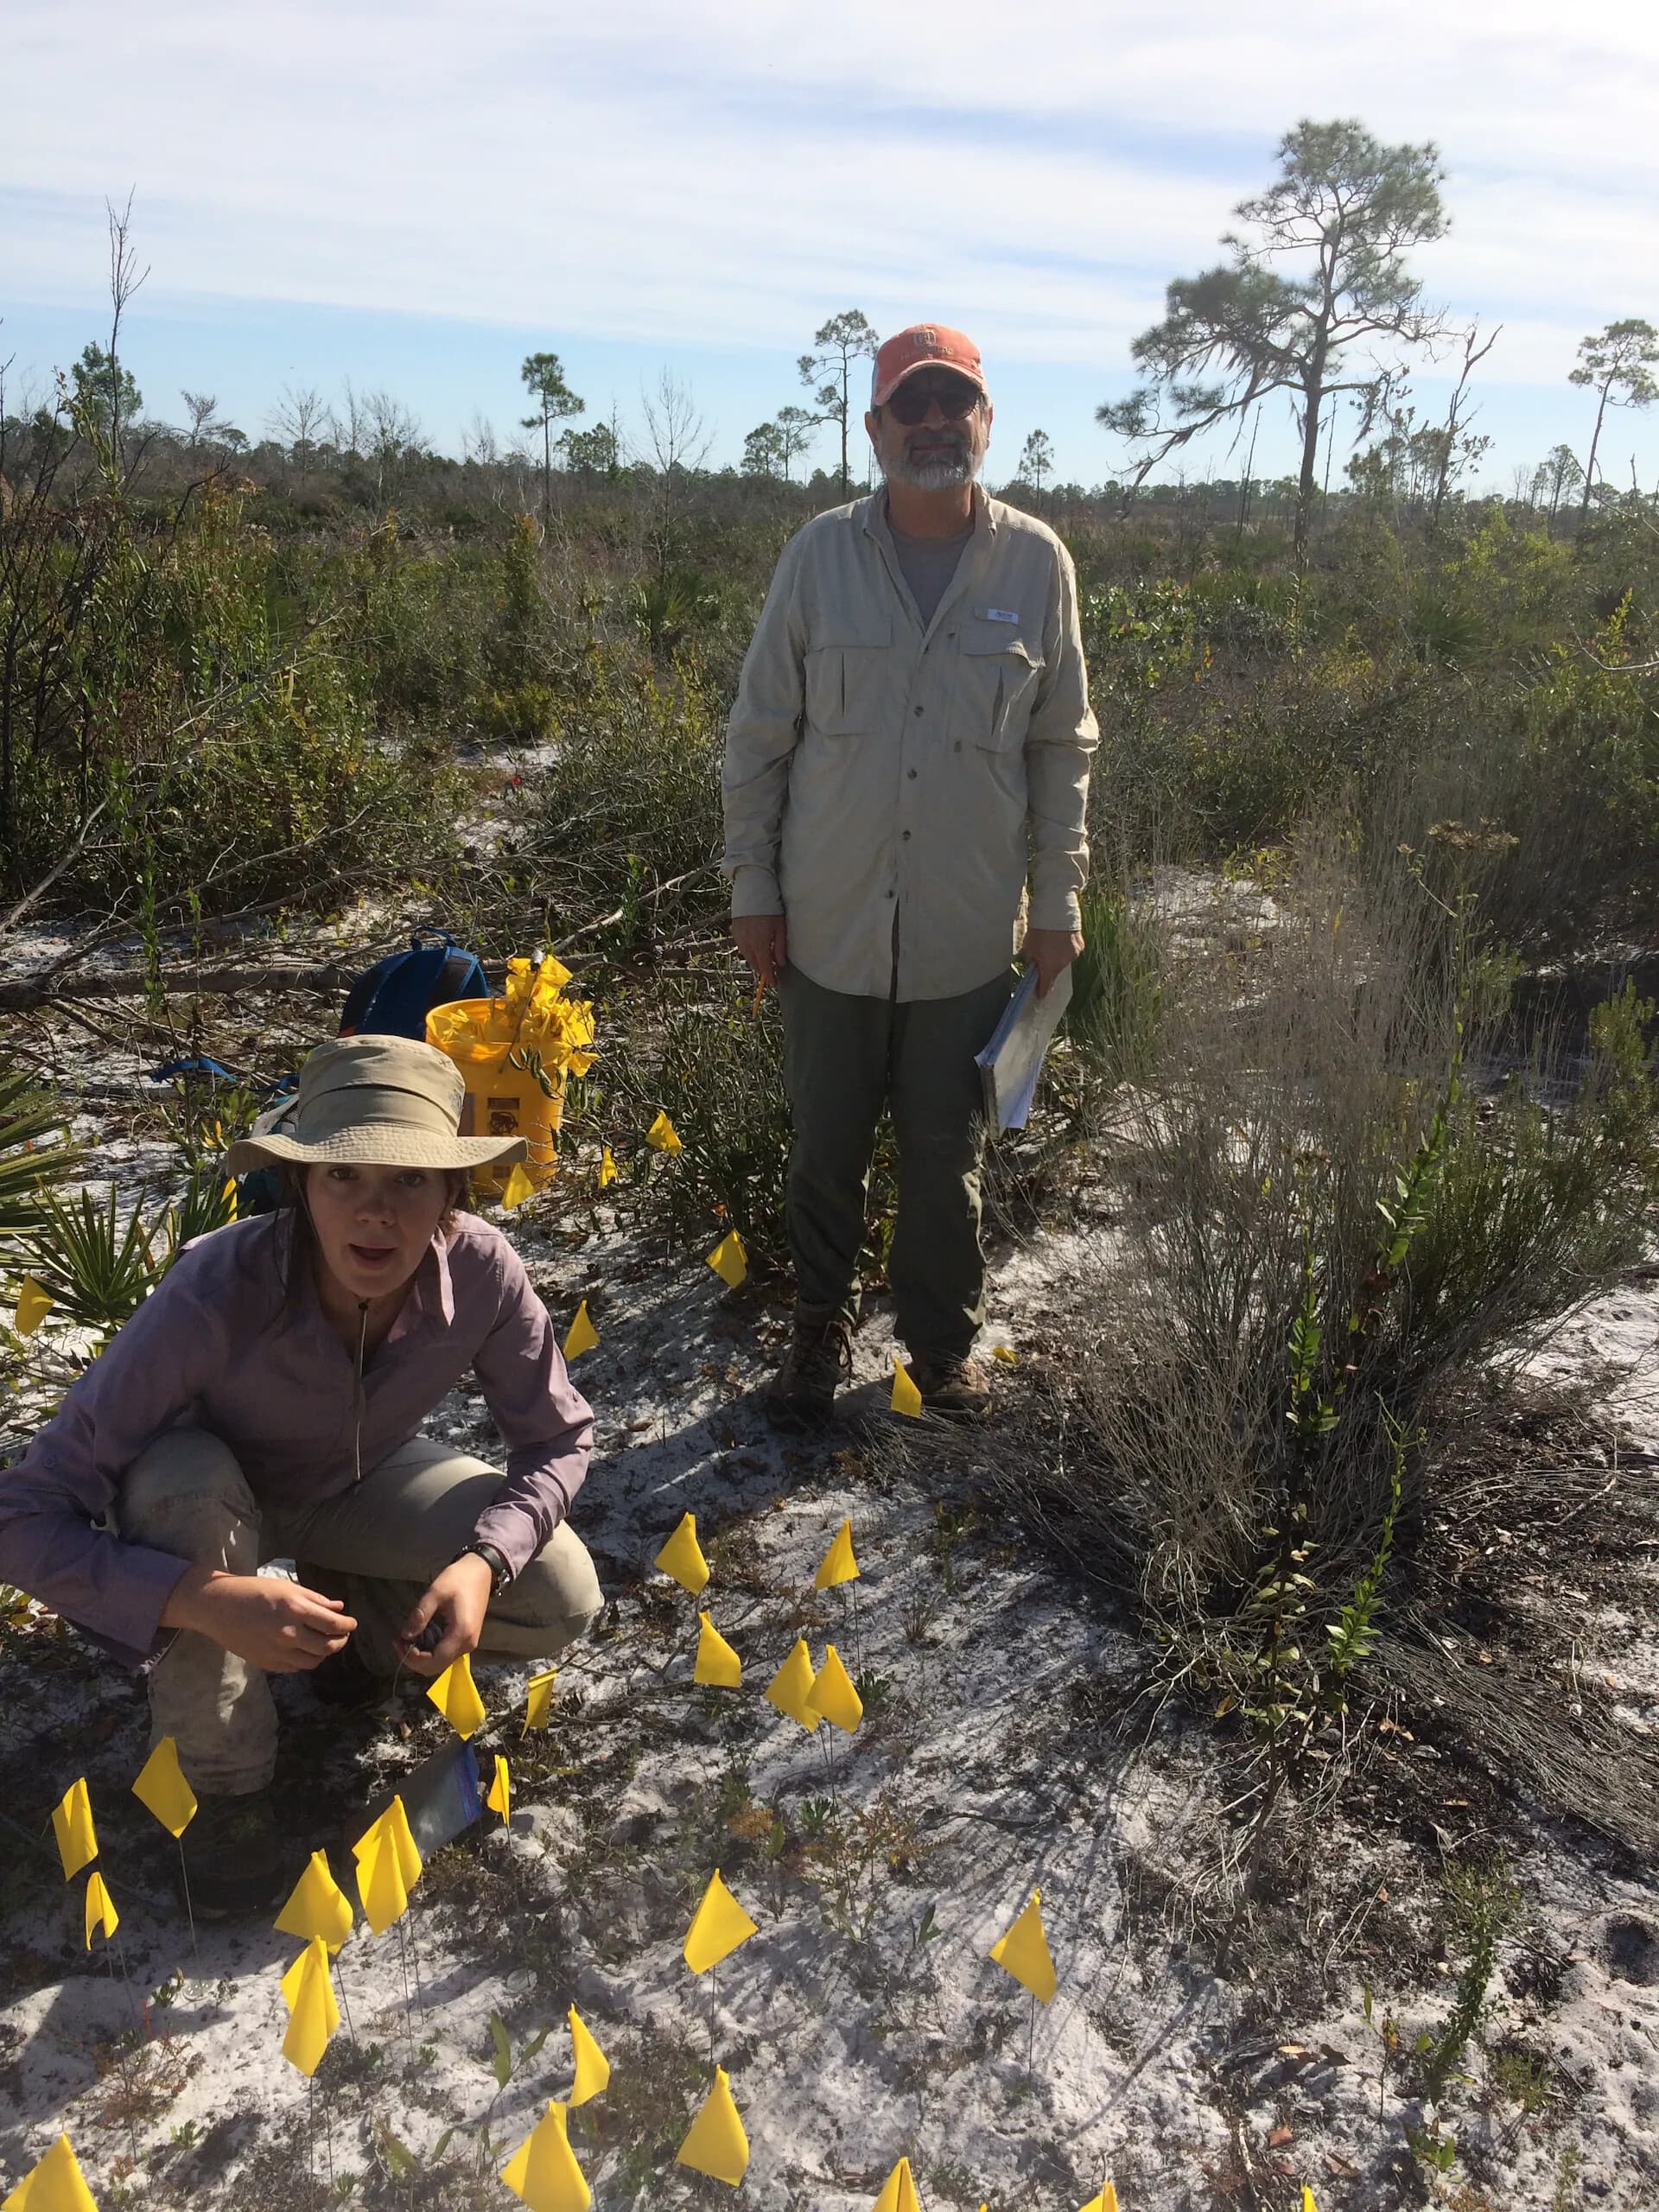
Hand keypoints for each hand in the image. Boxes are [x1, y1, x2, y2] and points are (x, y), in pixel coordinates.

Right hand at [161, 1567, 356, 1673]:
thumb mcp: (287, 1587)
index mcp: (295, 1609)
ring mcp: (276, 1651)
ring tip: (324, 1643)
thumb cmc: (254, 1591)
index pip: (333, 1624)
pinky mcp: (266, 1663)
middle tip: (342, 1635)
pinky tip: (304, 1649)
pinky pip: (294, 1667)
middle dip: (340, 1641)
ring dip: (323, 1653)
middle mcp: (288, 1633)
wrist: (218, 1607)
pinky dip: (305, 1660)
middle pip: (326, 1647)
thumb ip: (316, 1600)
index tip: (352, 1623)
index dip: (347, 1626)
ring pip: (312, 1661)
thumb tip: (338, 1608)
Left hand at [395, 1554, 492, 1674]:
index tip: (399, 1641)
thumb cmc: (460, 1579)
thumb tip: (405, 1635)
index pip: (434, 1661)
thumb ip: (420, 1615)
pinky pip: (444, 1652)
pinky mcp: (466, 1639)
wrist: (482, 1571)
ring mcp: (468, 1643)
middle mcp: (467, 1644)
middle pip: (436, 1666)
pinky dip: (429, 1649)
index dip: (413, 1657)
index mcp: (461, 1634)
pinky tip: (419, 1635)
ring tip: (405, 1637)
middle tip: (398, 1640)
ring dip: (420, 1655)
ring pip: (439, 1661)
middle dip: (413, 1659)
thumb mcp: (436, 1592)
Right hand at [732, 913, 787, 989]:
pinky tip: (756, 946)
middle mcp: (747, 944)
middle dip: (763, 969)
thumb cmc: (770, 908)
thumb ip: (780, 947)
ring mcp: (739, 939)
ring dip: (756, 960)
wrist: (752, 893)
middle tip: (772, 970)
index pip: (764, 967)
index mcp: (760, 944)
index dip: (769, 978)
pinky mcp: (734, 933)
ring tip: (766, 956)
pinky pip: (742, 948)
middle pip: (755, 964)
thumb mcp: (780, 928)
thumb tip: (780, 963)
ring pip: (747, 957)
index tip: (774, 984)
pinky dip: (749, 951)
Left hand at [1020, 926, 1083, 998]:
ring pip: (1063, 961)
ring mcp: (1073, 955)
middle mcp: (1063, 964)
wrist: (1056, 912)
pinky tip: (1060, 939)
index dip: (1041, 990)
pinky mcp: (1080, 945)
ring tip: (1051, 943)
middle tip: (1041, 957)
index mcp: (1049, 967)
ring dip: (1057, 957)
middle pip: (1054, 972)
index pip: (1045, 985)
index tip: (1039, 994)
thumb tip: (1032, 964)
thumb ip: (1030, 959)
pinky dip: (1065, 948)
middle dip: (1048, 968)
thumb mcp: (1028, 946)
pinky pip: (1071, 951)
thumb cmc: (1040, 929)